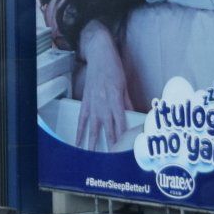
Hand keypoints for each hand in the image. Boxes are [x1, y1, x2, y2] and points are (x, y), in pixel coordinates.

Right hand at [76, 22, 129, 150]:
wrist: (99, 55)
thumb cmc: (114, 68)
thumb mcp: (125, 85)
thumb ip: (128, 102)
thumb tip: (134, 115)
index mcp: (115, 99)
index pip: (121, 123)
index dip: (123, 137)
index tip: (125, 149)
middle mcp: (103, 103)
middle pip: (108, 129)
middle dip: (111, 144)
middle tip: (112, 159)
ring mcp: (92, 104)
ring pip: (93, 127)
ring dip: (93, 142)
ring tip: (94, 156)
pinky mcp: (85, 102)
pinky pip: (82, 120)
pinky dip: (80, 132)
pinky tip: (79, 143)